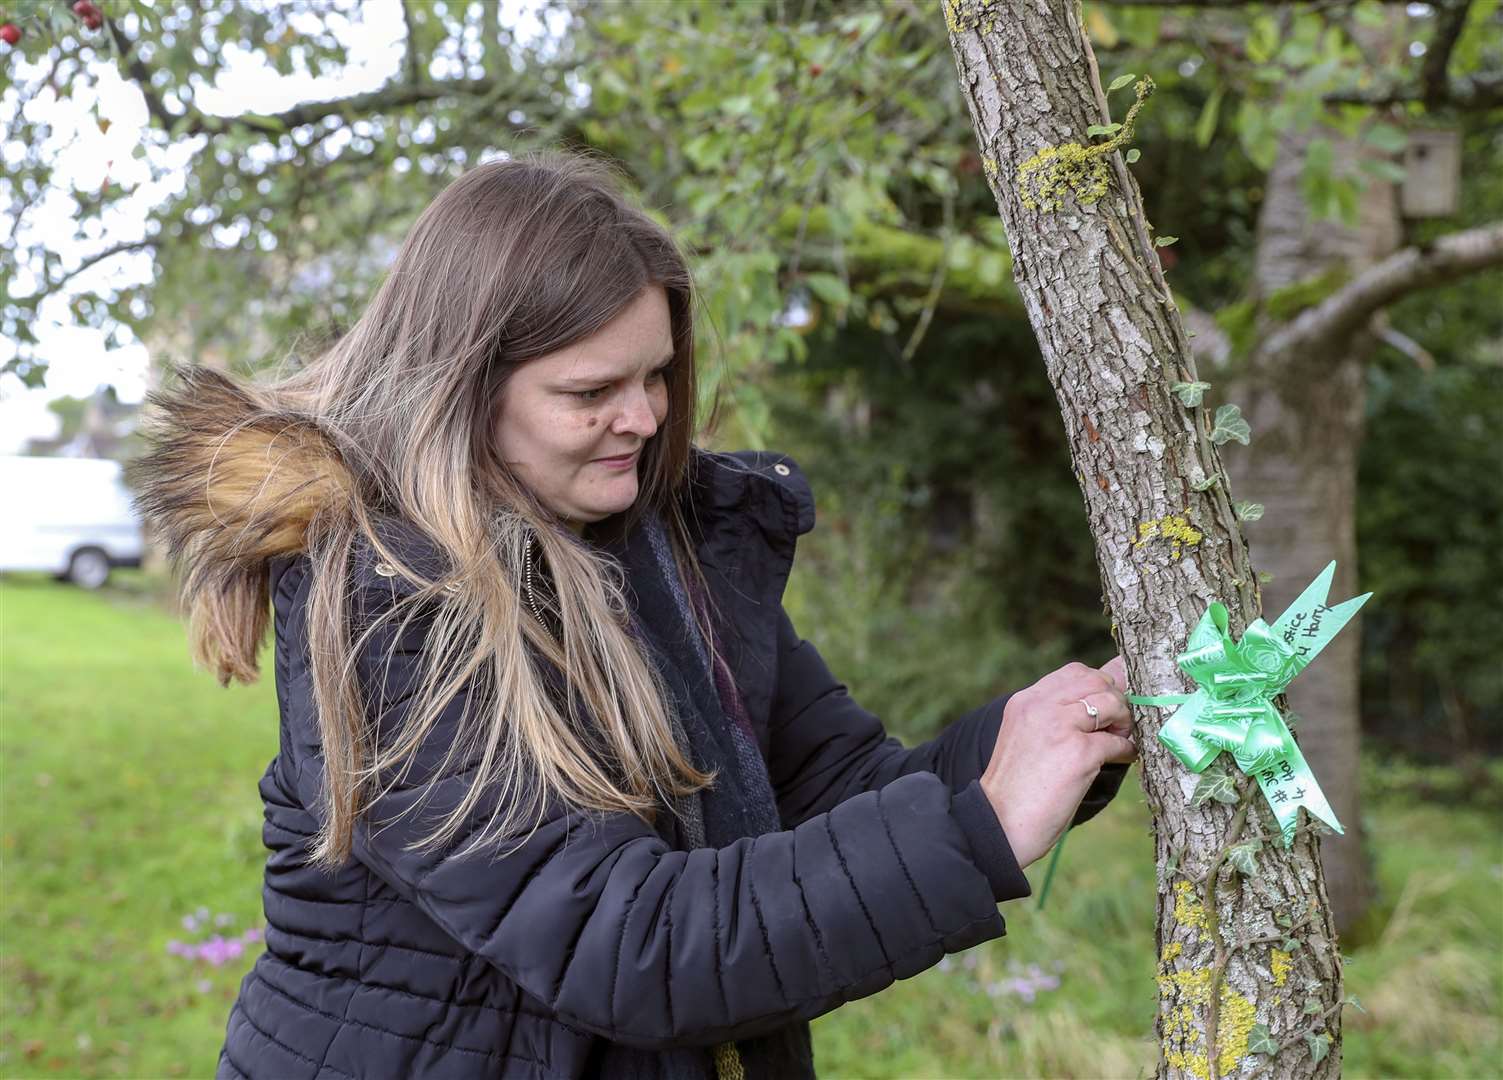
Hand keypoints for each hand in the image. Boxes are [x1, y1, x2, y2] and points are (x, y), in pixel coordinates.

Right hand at [979, 656, 1136, 868]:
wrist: (998, 823)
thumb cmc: (1015, 789)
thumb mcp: (1026, 739)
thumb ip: (1052, 718)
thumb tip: (1094, 703)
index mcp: (1025, 701)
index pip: (1074, 672)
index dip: (1099, 686)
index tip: (1106, 708)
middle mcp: (1041, 706)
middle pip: (1097, 680)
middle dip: (1116, 700)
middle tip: (1117, 726)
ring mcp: (1060, 726)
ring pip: (1111, 703)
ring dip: (1124, 722)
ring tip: (1119, 741)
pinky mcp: (1079, 753)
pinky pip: (1118, 741)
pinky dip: (1127, 750)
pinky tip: (1122, 759)